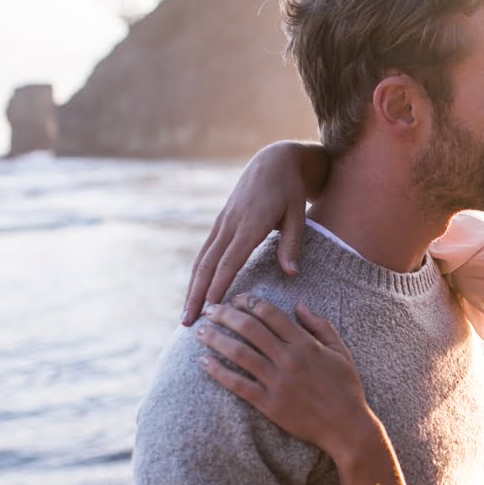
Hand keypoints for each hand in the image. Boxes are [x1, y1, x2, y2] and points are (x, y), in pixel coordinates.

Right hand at [182, 141, 329, 325]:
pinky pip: (205, 253)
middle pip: (207, 264)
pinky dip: (198, 276)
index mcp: (250, 223)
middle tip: (188, 323)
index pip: (231, 260)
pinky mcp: (220, 224)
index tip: (211, 307)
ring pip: (201, 261)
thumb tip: (291, 274)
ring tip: (186, 317)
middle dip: (196, 295)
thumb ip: (292, 245)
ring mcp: (222, 224)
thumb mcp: (298, 215)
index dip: (219, 284)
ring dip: (192, 289)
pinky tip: (195, 294)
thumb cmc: (290, 190)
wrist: (273, 161)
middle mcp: (230, 224)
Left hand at [197, 293, 372, 457]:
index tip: (236, 298)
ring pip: (239, 354)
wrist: (347, 427)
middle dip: (226, 315)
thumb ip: (321, 326)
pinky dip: (218, 372)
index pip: (271, 314)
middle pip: (250, 329)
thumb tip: (299, 305)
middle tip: (211, 309)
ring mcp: (278, 382)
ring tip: (201, 330)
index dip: (250, 302)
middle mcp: (289, 360)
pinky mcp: (269, 404)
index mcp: (306, 344)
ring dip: (216, 339)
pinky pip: (238, 385)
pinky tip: (203, 362)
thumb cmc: (346, 389)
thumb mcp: (341, 352)